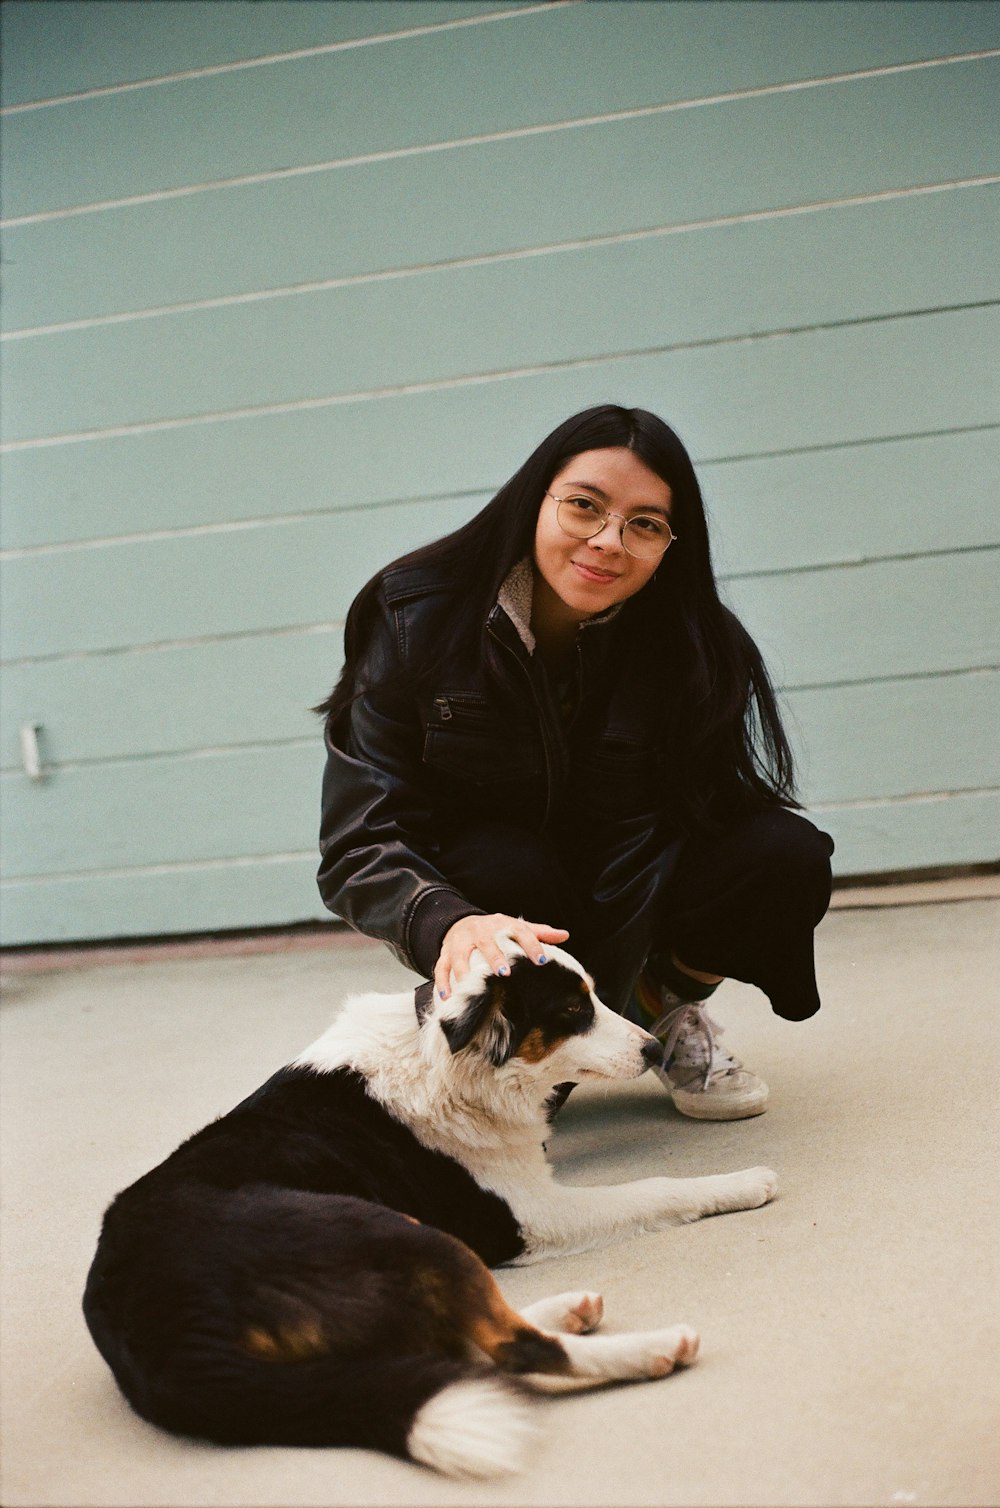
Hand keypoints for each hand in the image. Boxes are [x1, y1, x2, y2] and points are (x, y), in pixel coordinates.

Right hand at [435, 914, 569, 999]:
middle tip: (504, 973)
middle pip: (486, 943)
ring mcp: (460, 942)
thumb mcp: (515, 927)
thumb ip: (539, 932)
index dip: (532, 945)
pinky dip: (443, 982)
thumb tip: (565, 935)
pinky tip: (448, 997)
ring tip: (470, 987)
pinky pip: (441, 967)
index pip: (519, 931)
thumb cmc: (495, 930)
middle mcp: (480, 931)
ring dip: (464, 971)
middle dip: (494, 957)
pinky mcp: (445, 953)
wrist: (462, 921)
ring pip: (459, 955)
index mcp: (501, 925)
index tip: (543, 960)